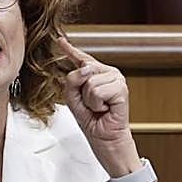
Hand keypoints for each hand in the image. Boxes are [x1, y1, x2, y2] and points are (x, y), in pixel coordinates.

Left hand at [57, 36, 136, 168]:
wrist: (106, 140)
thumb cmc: (93, 121)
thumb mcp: (73, 99)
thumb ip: (72, 81)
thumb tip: (83, 69)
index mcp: (97, 75)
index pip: (82, 59)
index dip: (70, 50)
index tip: (60, 41)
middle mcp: (109, 73)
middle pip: (83, 69)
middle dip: (81, 91)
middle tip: (92, 105)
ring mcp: (117, 79)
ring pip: (90, 82)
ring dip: (89, 100)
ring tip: (99, 108)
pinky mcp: (121, 89)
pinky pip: (97, 91)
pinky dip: (97, 104)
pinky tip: (105, 109)